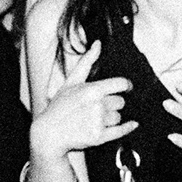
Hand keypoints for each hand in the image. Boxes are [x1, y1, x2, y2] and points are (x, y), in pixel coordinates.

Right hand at [30, 41, 137, 159]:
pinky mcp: (99, 137)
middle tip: (100, 106)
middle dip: (113, 103)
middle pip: (120, 102)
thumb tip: (98, 44)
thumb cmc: (59, 107)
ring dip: (112, 117)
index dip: (126, 86)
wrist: (49, 133)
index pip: (121, 84)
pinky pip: (121, 130)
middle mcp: (97, 106)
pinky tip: (132, 124)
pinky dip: (128, 127)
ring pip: (119, 116)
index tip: (127, 88)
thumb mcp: (71, 82)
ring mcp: (98, 122)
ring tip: (97, 118)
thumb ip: (86, 62)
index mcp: (92, 90)